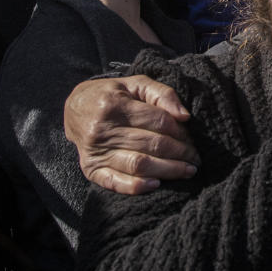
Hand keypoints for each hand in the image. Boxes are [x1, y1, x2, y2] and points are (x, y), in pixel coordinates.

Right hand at [64, 75, 198, 194]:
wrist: (75, 108)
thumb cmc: (112, 94)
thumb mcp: (136, 84)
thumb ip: (162, 94)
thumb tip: (184, 116)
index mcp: (114, 105)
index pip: (158, 121)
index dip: (180, 132)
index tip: (193, 139)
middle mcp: (102, 129)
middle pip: (152, 144)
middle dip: (180, 152)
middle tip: (196, 158)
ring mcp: (95, 151)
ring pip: (139, 165)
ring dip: (168, 170)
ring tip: (187, 171)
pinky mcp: (90, 169)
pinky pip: (115, 182)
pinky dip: (137, 186)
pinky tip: (157, 184)